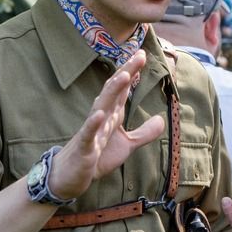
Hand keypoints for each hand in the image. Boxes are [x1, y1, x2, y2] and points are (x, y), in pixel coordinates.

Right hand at [49, 50, 165, 198]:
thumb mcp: (127, 145)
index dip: (132, 73)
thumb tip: (161, 119)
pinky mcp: (84, 148)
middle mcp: (101, 117)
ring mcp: (91, 131)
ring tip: (124, 75)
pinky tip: (100, 114)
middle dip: (126, 73)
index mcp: (111, 115)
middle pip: (113, 91)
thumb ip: (144, 133)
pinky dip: (93, 124)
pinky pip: (88, 134)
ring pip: (101, 106)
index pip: (122, 90)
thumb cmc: (97, 157)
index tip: (142, 54)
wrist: (70, 177)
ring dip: (112, 91)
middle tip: (138, 55)